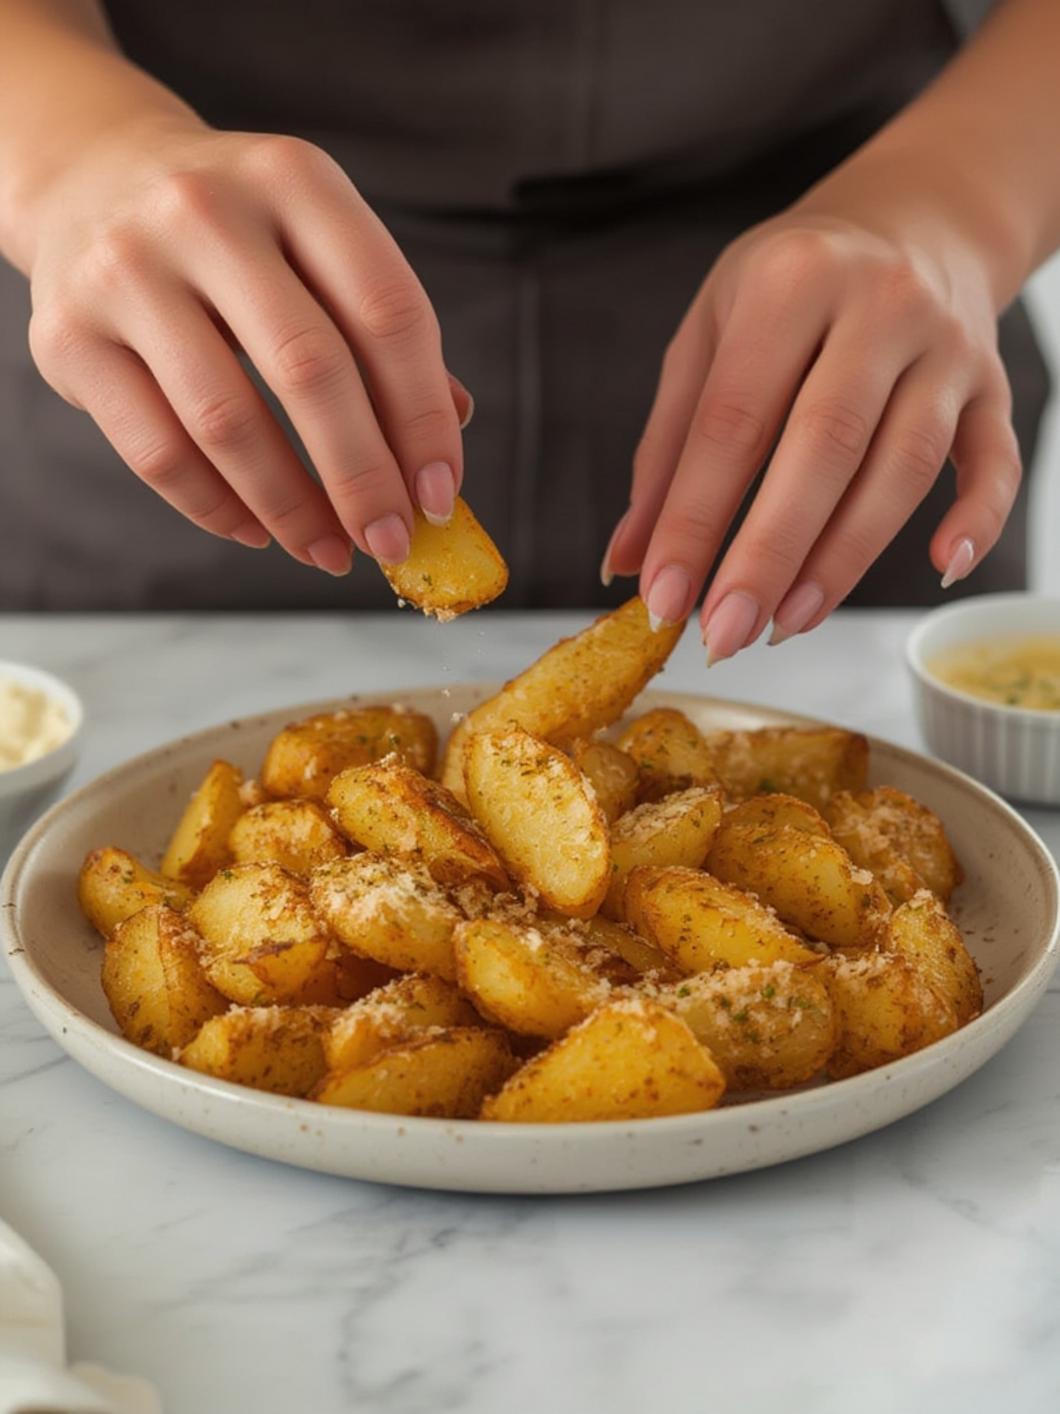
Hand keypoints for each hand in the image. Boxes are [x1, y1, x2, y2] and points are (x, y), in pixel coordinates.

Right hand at [26, 120, 470, 572]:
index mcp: (295, 180)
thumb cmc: (238, 235)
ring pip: (227, 423)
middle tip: (393, 542)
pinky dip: (217, 510)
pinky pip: (158, 453)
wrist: (93, 177)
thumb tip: (446, 442)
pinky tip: (259, 532)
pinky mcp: (68, 336)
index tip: (439, 494)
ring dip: (293, 509)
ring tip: (330, 553)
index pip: (387, 311)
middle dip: (363, 477)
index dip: (422, 417)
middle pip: (310, 369)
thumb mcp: (316, 244)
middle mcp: (206, 211)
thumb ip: (381, 332)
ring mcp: (126, 269)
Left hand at [602, 199, 1020, 659]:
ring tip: (787, 623)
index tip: (662, 596)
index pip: (733, 420)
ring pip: (904, 465)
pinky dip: (975, 520)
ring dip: (845, 558)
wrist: (912, 219)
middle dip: (768, 553)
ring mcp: (946, 347)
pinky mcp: (992, 385)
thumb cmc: (791, 287)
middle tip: (724, 633)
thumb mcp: (709, 334)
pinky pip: (995, 462)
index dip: (694, 518)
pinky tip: (937, 571)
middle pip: (824, 446)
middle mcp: (878, 306)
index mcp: (790, 284)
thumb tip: (629, 558)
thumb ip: (668, 446)